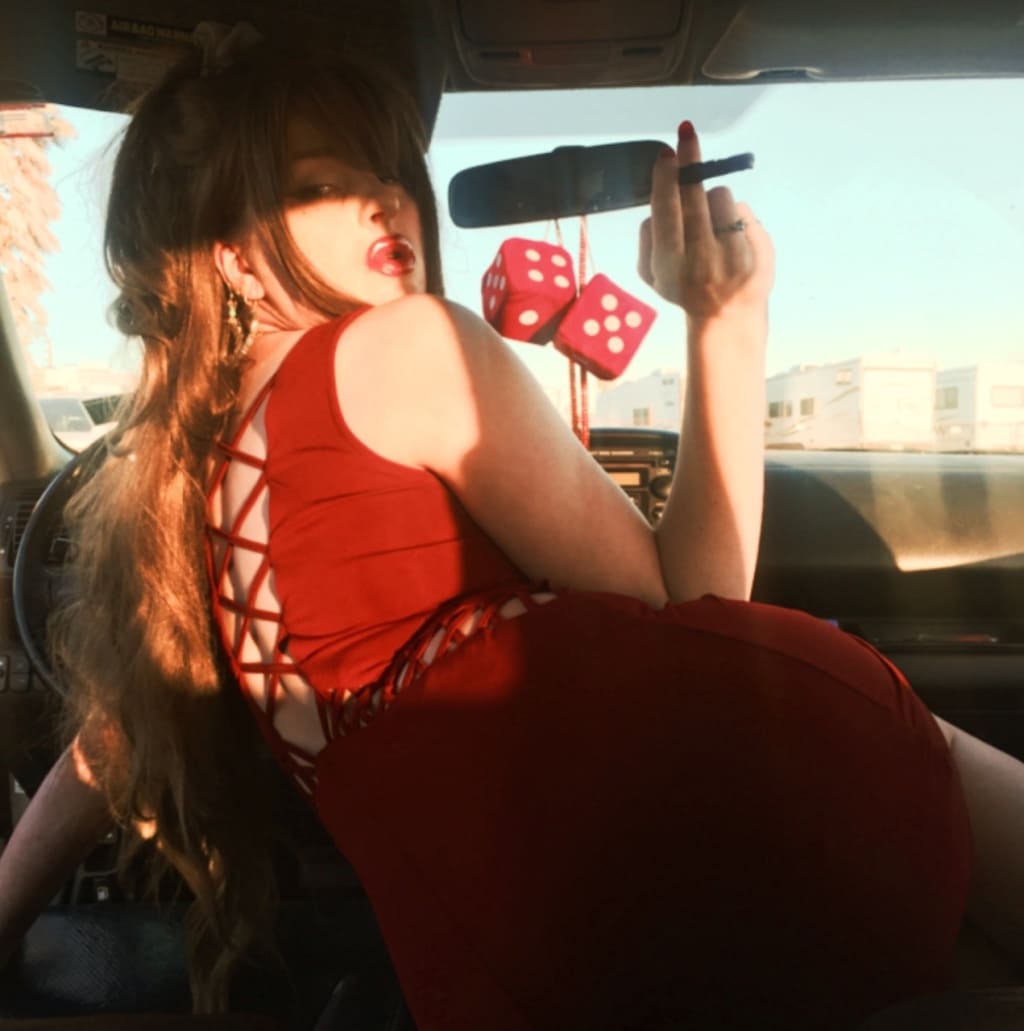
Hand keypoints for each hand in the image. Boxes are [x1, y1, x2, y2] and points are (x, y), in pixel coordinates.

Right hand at [637, 121, 773, 323]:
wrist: (726, 317)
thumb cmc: (683, 288)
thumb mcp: (652, 276)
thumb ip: (647, 240)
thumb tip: (659, 198)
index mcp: (670, 264)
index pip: (666, 211)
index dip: (665, 178)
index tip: (666, 153)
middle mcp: (702, 259)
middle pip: (695, 195)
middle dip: (689, 159)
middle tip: (686, 132)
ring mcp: (734, 256)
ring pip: (721, 196)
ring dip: (714, 199)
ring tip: (712, 223)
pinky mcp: (760, 251)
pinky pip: (744, 211)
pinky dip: (735, 215)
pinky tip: (732, 236)